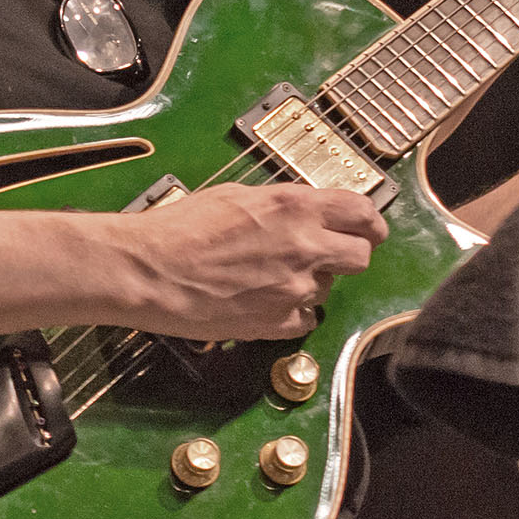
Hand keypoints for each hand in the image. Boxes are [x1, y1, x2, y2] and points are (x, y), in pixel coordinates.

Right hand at [111, 184, 385, 341]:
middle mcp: (305, 246)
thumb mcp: (237, 196)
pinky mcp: (277, 323)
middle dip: (349, 254)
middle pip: (362, 256)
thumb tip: (304, 212)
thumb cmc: (181, 228)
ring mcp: (294, 289)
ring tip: (274, 277)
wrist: (150, 270)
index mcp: (295, 207)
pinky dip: (292, 313)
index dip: (368, 222)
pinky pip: (306, 320)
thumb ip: (281, 205)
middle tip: (329, 255)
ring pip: (329, 289)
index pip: (362, 212)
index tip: (365, 228)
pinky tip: (266, 302)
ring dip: (312, 283)